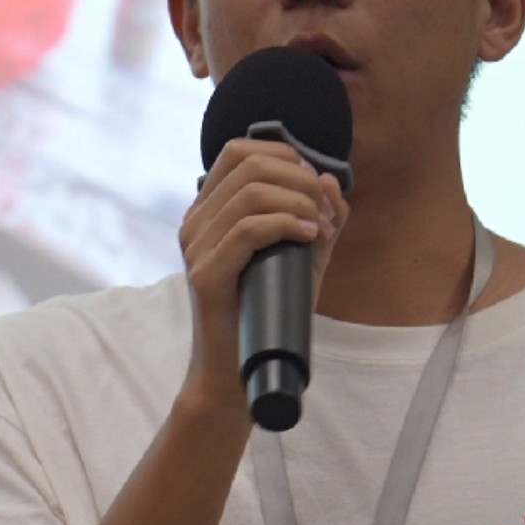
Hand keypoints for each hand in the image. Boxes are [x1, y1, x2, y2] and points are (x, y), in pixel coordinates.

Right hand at [175, 138, 346, 407]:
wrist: (237, 373)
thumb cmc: (267, 314)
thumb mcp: (301, 258)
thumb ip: (317, 218)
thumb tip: (330, 180)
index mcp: (209, 211)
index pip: (240, 151)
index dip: (285, 156)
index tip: (316, 186)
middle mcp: (195, 222)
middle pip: (250, 165)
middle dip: (300, 180)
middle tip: (326, 213)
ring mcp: (196, 247)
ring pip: (252, 193)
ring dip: (300, 203)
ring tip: (321, 229)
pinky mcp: (206, 274)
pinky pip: (248, 229)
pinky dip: (286, 224)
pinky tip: (309, 235)